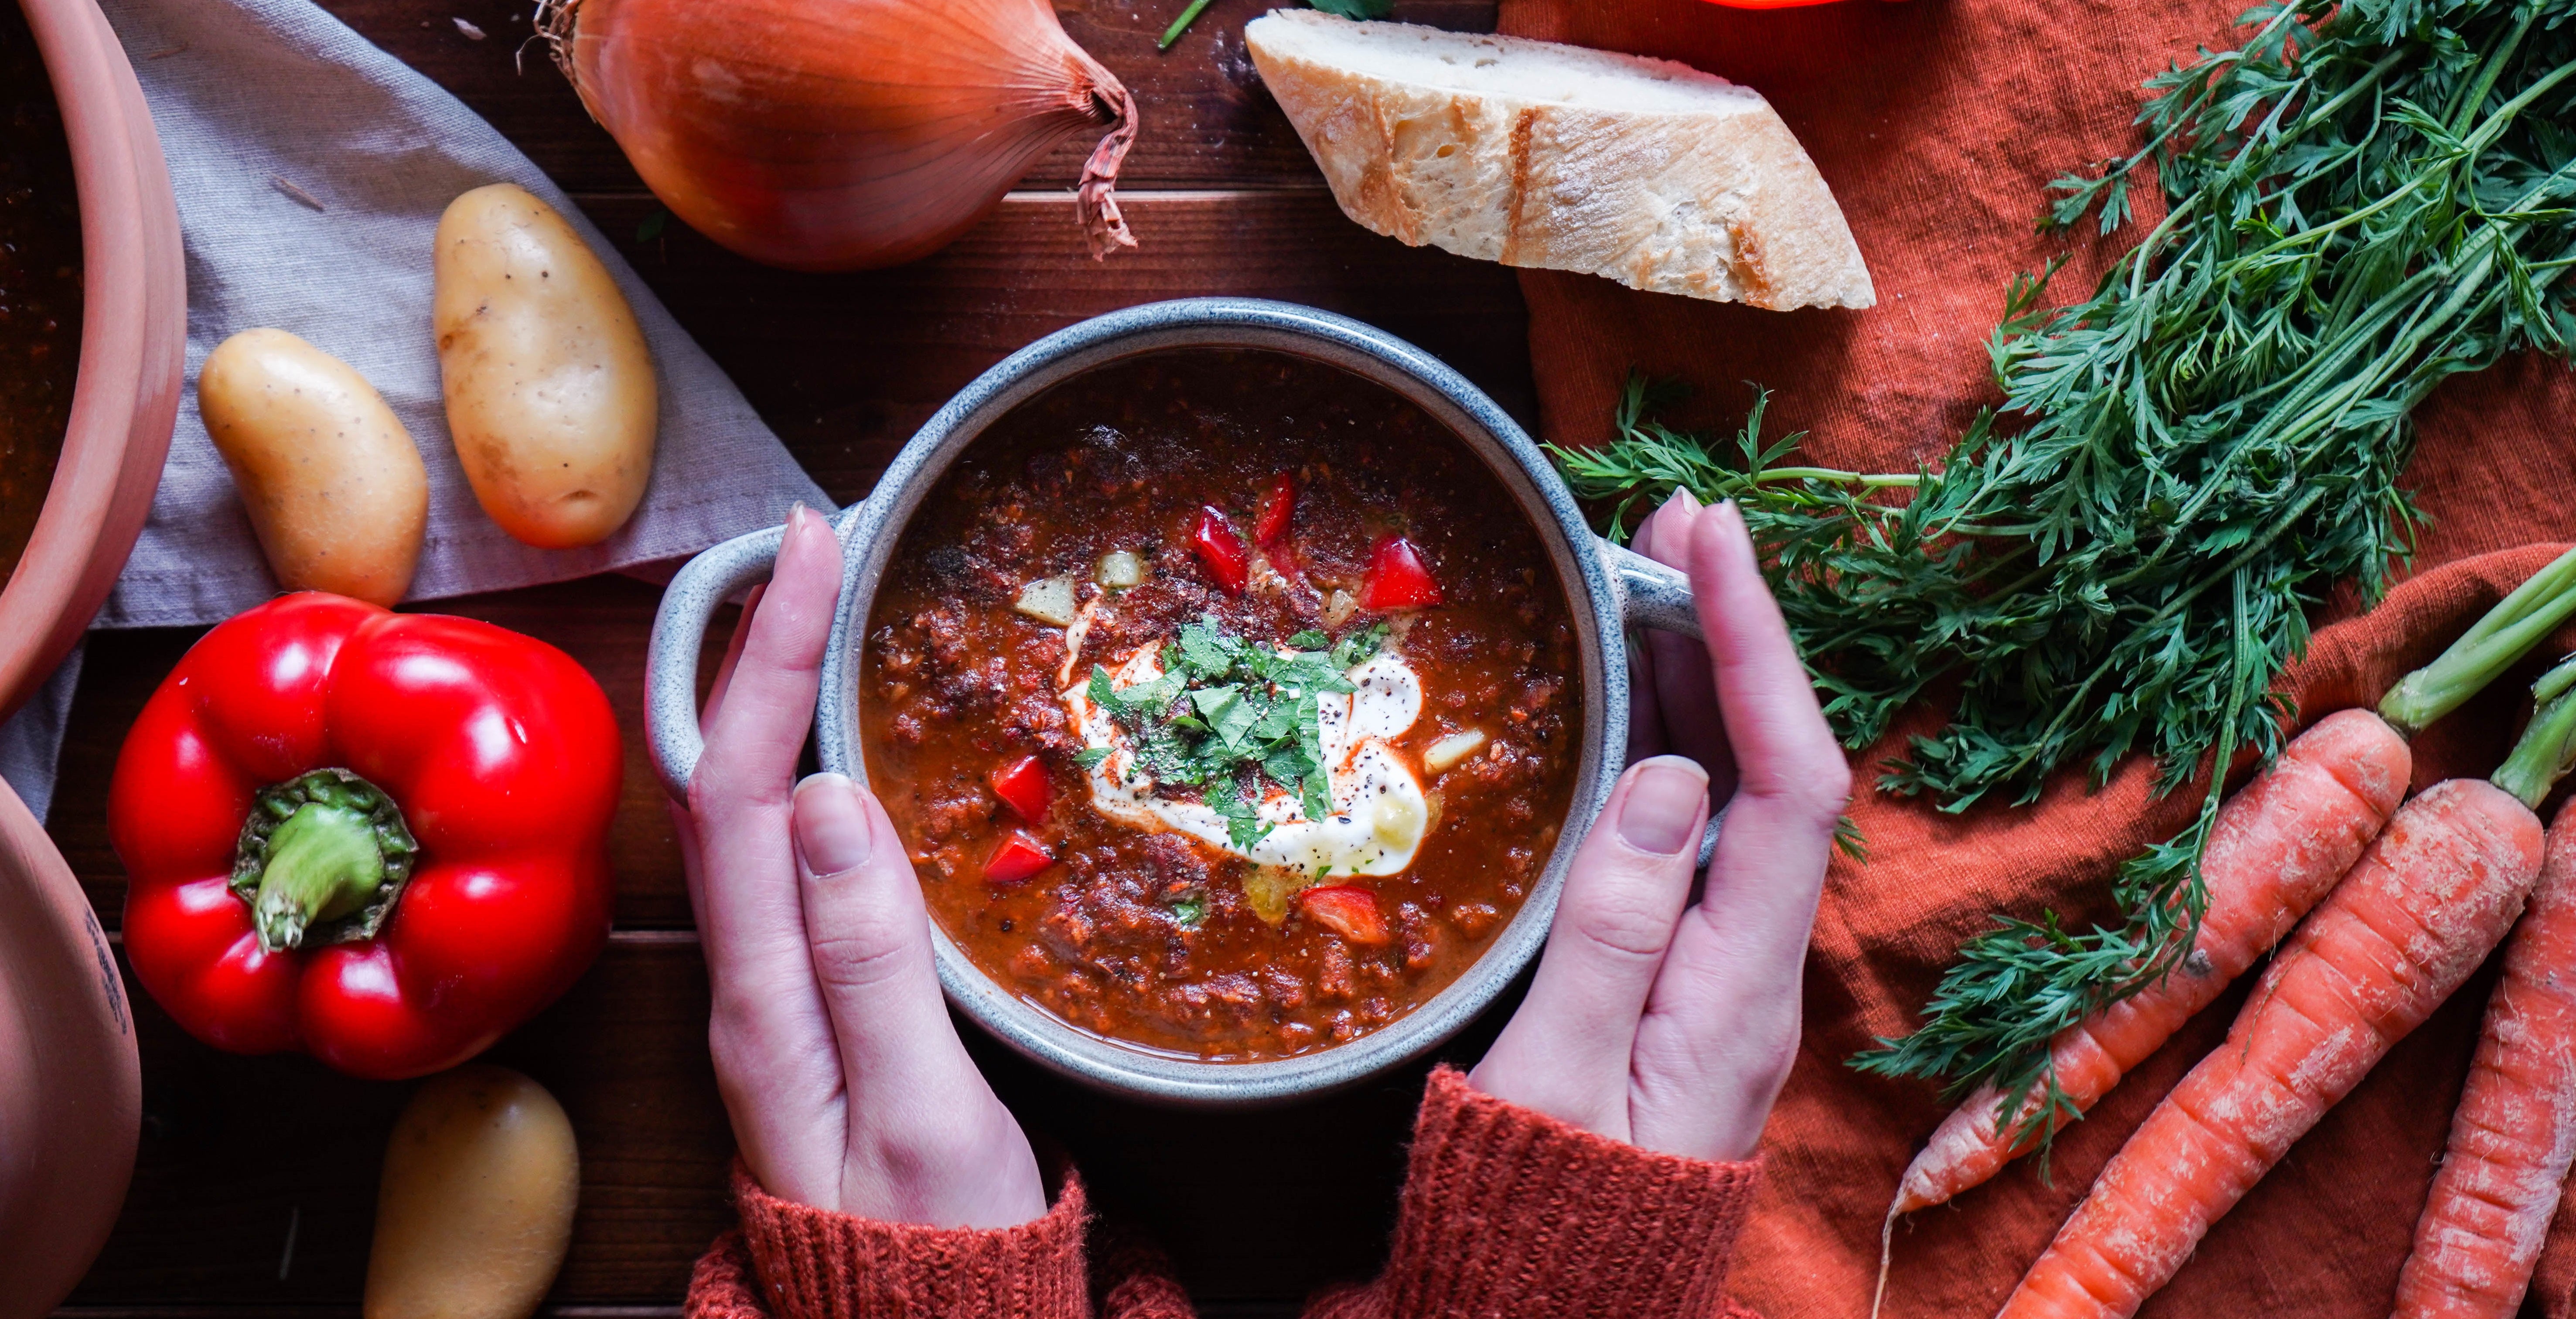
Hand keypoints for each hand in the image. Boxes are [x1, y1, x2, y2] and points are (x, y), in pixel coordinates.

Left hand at [674, 505, 1046, 1227]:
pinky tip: (854, 743)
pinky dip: (813, 766)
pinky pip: (792, 853)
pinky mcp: (809, 1001)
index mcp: (761, 997)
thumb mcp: (916, 1112)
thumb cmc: (931, 1245)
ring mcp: (772, 991)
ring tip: (832, 608)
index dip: (771, 656)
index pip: (741, 786)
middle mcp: (746, 982)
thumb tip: (830, 799)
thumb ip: (869, 961)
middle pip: (727, 779)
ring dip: (782, 699)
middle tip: (824, 545)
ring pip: (754, 811)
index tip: (813, 545)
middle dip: (764, 648)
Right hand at [1471, 495, 1849, 1161]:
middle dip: (1733, 633)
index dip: (1756, 646)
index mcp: (1740, 987)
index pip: (1790, 780)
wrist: (1548, 1309)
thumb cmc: (1541, 1208)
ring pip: (1733, 795)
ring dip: (1700, 678)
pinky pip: (1690, 833)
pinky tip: (1628, 703)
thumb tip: (1670, 777)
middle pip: (1774, 768)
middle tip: (1672, 522)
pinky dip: (1665, 744)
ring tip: (1650, 574)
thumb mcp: (1559, 1074)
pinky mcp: (1674, 977)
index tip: (1710, 542)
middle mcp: (1750, 968)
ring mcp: (1717, 971)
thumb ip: (1613, 929)